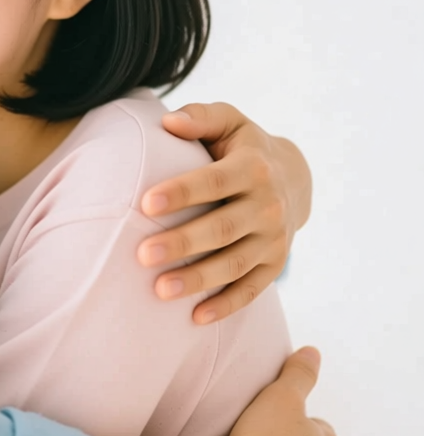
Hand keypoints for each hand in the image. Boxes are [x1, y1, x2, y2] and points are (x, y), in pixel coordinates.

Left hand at [138, 102, 312, 323]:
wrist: (293, 176)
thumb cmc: (242, 146)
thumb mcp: (229, 121)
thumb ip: (200, 118)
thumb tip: (168, 121)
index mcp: (253, 167)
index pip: (215, 181)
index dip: (181, 193)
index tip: (145, 204)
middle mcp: (269, 204)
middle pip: (223, 228)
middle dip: (183, 242)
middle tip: (142, 254)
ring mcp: (275, 238)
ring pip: (235, 263)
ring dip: (199, 279)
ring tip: (159, 290)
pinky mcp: (276, 264)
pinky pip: (252, 289)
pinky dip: (226, 305)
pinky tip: (195, 317)